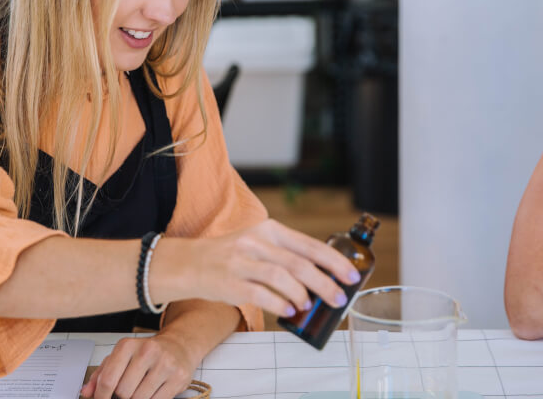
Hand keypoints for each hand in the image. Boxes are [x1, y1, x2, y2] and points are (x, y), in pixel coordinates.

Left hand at [80, 334, 195, 398]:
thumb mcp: (121, 357)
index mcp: (127, 345)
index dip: (100, 397)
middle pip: (123, 392)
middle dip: (120, 398)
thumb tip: (86, 392)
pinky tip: (150, 394)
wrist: (178, 346)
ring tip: (137, 392)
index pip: (108, 380)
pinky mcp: (178, 378)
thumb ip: (101, 374)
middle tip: (124, 395)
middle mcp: (147, 351)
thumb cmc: (146, 353)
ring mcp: (164, 364)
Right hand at [164, 220, 360, 317]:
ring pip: (282, 278)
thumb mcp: (259, 243)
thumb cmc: (232, 255)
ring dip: (302, 296)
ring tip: (309, 307)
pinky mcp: (230, 282)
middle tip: (338, 299)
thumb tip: (324, 277)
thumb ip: (286, 253)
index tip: (351, 276)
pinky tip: (289, 312)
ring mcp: (242, 262)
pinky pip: (261, 295)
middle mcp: (256, 242)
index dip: (334, 261)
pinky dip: (279, 305)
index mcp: (269, 229)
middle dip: (325, 283)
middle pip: (299, 263)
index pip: (309, 245)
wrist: (191, 263)